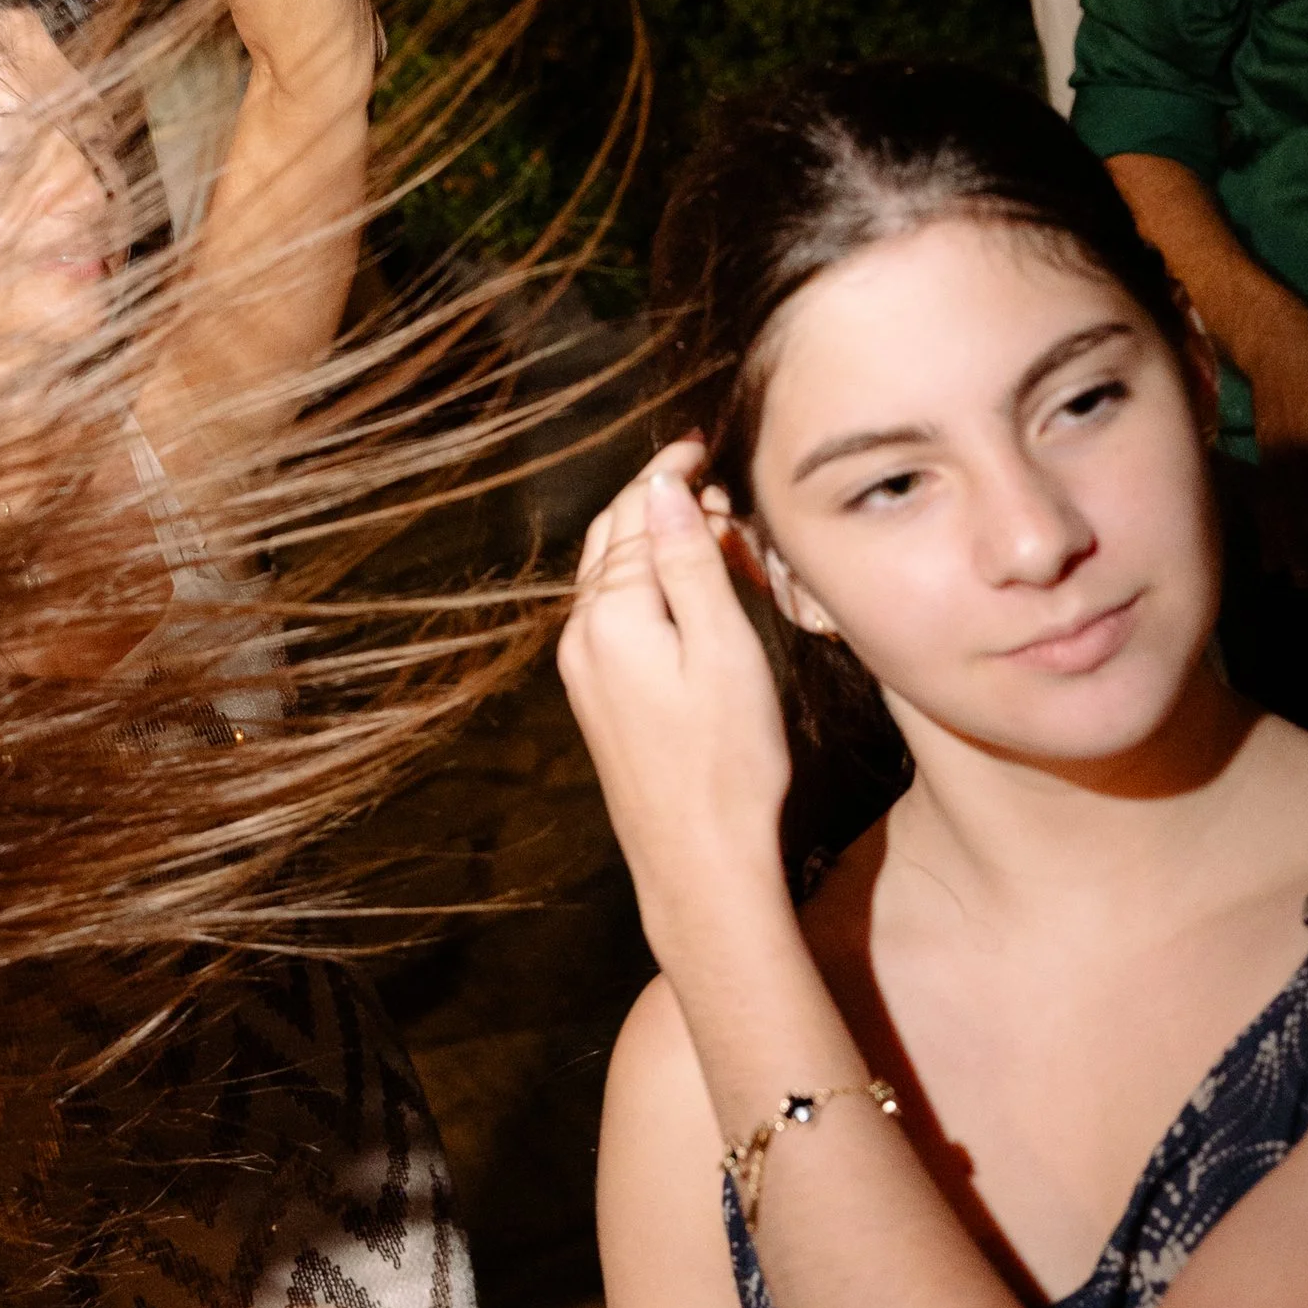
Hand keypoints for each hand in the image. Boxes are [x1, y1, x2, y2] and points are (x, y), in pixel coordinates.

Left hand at [556, 439, 794, 966]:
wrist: (697, 862)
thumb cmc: (726, 761)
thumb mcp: (723, 648)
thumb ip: (689, 563)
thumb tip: (664, 489)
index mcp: (608, 616)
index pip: (633, 515)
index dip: (668, 474)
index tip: (702, 446)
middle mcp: (582, 637)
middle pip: (614, 541)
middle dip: (657, 503)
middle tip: (711, 480)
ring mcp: (585, 670)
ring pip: (615, 578)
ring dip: (656, 545)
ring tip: (710, 529)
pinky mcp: (600, 699)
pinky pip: (619, 617)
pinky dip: (652, 588)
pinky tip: (691, 595)